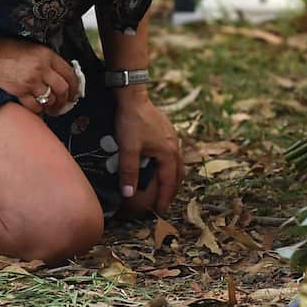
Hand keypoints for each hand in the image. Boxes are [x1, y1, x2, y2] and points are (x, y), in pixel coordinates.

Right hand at [0, 38, 77, 115]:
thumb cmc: (8, 48)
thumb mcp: (34, 47)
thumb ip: (48, 60)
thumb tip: (60, 75)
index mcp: (47, 55)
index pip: (69, 73)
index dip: (75, 85)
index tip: (75, 91)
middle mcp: (42, 68)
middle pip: (63, 89)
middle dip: (67, 99)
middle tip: (66, 103)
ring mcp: (31, 81)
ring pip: (51, 99)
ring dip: (54, 106)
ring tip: (53, 108)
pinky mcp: (20, 91)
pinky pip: (35, 106)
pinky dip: (39, 110)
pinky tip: (40, 109)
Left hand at [113, 93, 183, 213]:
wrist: (132, 95)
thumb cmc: (131, 121)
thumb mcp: (128, 148)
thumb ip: (129, 172)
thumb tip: (129, 194)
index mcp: (168, 152)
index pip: (170, 182)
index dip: (165, 198)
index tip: (159, 211)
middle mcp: (175, 146)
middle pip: (178, 174)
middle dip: (172, 190)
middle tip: (163, 203)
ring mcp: (172, 136)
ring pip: (176, 163)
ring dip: (171, 177)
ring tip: (162, 187)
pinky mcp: (166, 130)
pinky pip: (172, 153)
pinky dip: (168, 165)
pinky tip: (158, 165)